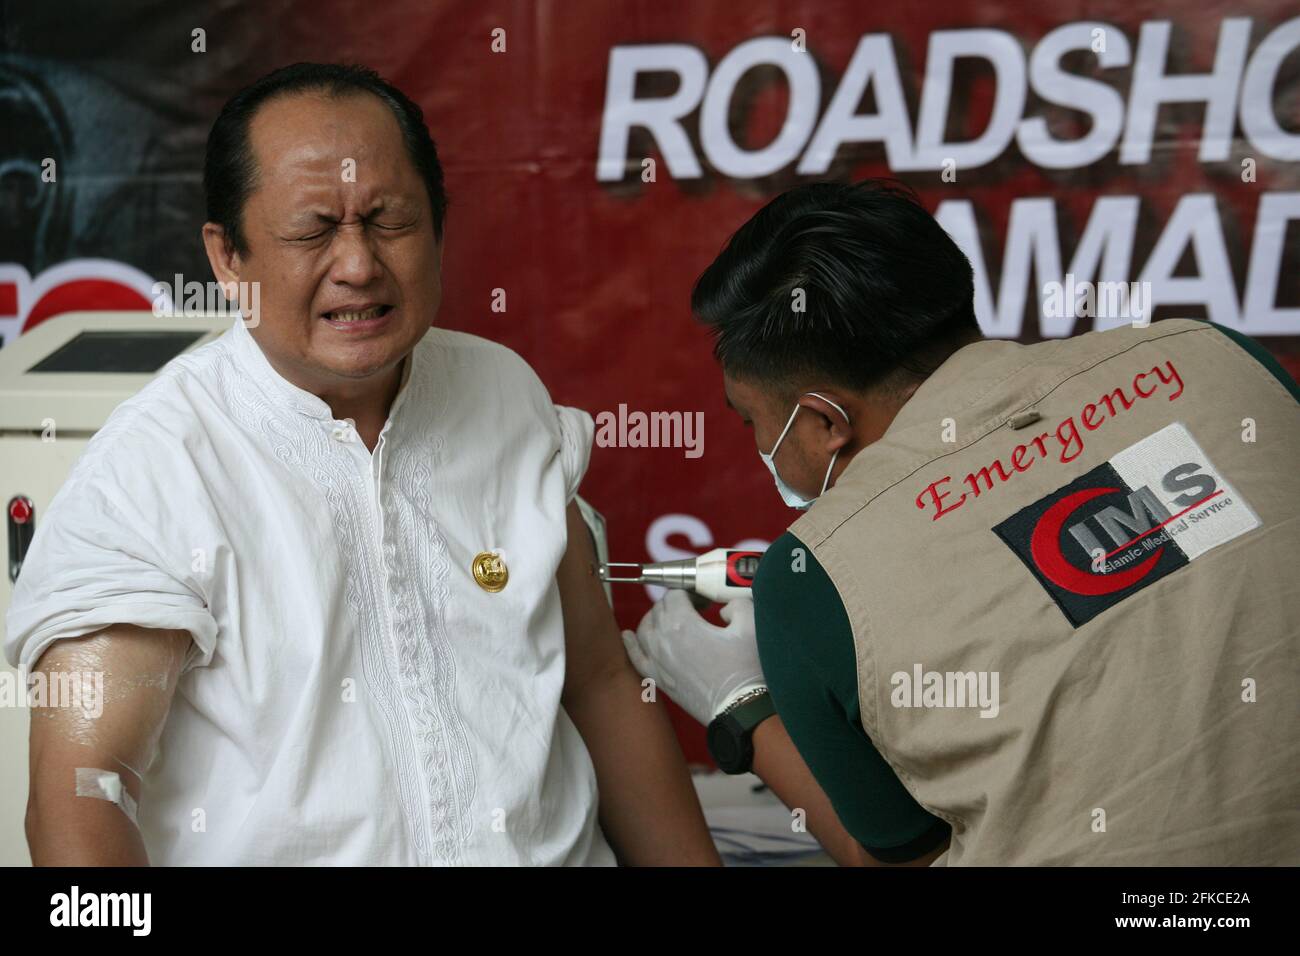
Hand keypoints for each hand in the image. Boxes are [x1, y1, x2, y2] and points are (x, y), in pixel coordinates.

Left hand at [621, 589, 764, 725]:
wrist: (741, 709)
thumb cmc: (747, 669)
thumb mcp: (751, 625)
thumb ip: (735, 605)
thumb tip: (723, 609)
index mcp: (683, 624)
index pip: (675, 594)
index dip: (690, 592)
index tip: (703, 600)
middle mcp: (663, 641)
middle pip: (659, 609)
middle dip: (675, 604)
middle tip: (695, 610)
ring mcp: (658, 662)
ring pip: (644, 629)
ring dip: (656, 619)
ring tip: (671, 619)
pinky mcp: (659, 681)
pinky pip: (636, 658)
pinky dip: (631, 644)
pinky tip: (628, 636)